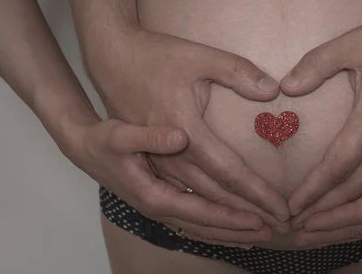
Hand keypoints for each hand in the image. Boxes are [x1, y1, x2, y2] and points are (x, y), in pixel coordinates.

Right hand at [65, 118, 273, 244]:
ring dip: (233, 230)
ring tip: (262, 233)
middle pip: (212, 216)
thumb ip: (149, 135)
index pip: (217, 191)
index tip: (276, 209)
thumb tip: (180, 137)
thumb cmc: (104, 133)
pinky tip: (232, 228)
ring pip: (203, 224)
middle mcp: (160, 201)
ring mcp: (161, 204)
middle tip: (280, 226)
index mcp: (158, 182)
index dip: (249, 200)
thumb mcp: (121, 129)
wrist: (82, 144)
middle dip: (246, 223)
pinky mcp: (161, 201)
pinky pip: (194, 221)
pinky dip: (215, 226)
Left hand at [280, 0, 361, 221]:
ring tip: (325, 228)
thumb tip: (287, 87)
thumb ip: (317, 64)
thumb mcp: (353, 43)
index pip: (338, 165)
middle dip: (328, 212)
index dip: (314, 188)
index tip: (293, 206)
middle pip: (358, 188)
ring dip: (351, 211)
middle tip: (301, 230)